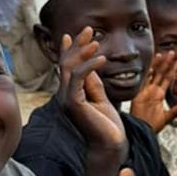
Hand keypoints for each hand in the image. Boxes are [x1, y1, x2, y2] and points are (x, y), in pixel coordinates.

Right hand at [59, 27, 125, 158]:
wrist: (110, 146)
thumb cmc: (107, 126)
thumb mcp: (102, 99)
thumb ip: (94, 84)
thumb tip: (91, 66)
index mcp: (72, 94)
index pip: (68, 67)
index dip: (70, 50)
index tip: (74, 34)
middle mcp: (66, 95)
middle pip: (66, 63)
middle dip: (77, 44)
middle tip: (89, 29)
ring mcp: (68, 99)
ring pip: (70, 68)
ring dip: (83, 52)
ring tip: (97, 42)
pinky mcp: (74, 103)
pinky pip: (79, 78)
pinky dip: (90, 66)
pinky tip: (102, 59)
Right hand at [130, 51, 176, 132]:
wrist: (142, 130)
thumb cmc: (152, 125)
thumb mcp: (167, 117)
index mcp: (160, 95)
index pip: (167, 79)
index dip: (173, 70)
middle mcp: (153, 90)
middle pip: (161, 73)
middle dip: (166, 63)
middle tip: (172, 52)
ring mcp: (146, 91)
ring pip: (152, 74)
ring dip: (157, 65)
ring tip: (163, 54)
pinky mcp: (139, 94)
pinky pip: (143, 82)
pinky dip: (147, 74)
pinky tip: (152, 66)